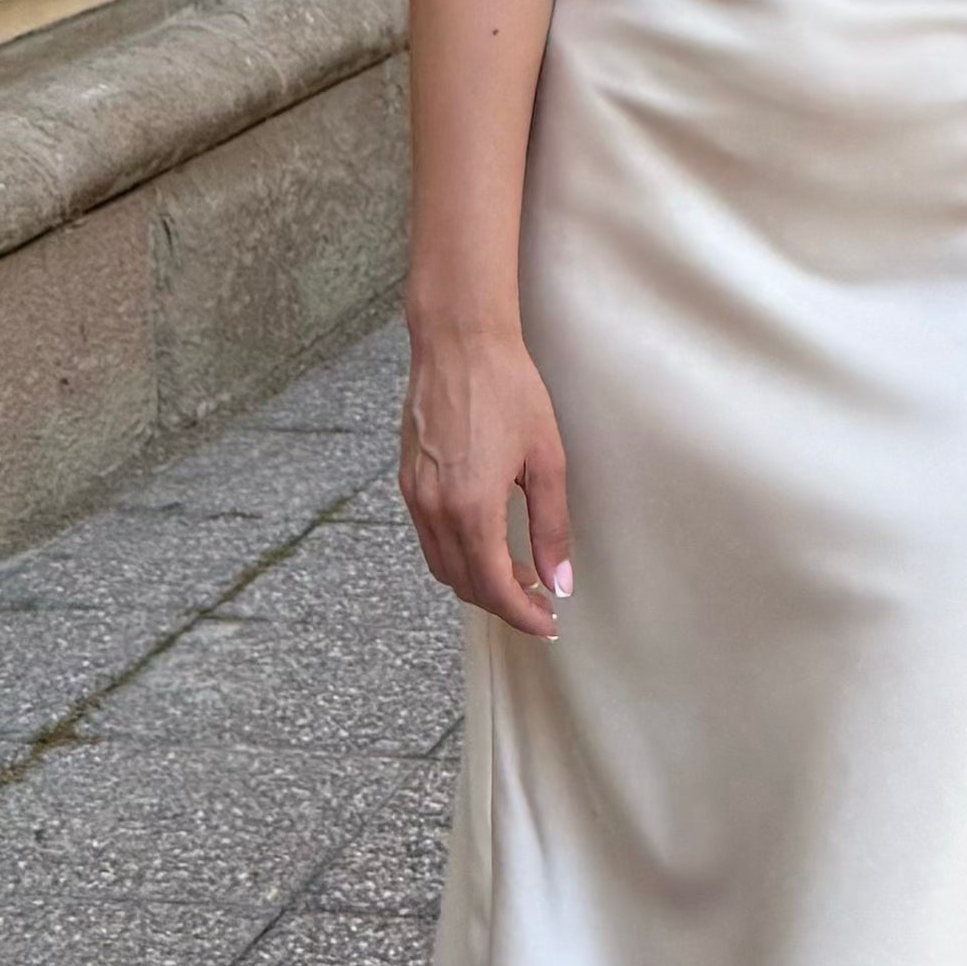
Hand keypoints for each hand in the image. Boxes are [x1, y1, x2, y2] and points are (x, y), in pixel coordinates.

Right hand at [400, 316, 572, 641]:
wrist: (459, 343)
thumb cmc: (508, 390)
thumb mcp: (546, 460)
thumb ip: (552, 526)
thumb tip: (559, 580)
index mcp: (471, 508)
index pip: (493, 586)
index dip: (521, 614)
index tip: (547, 622)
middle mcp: (435, 508)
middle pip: (464, 584)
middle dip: (502, 602)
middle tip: (539, 601)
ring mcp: (414, 496)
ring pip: (442, 565)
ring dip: (478, 581)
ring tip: (518, 575)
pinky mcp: (406, 481)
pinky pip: (429, 539)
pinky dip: (457, 555)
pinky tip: (487, 542)